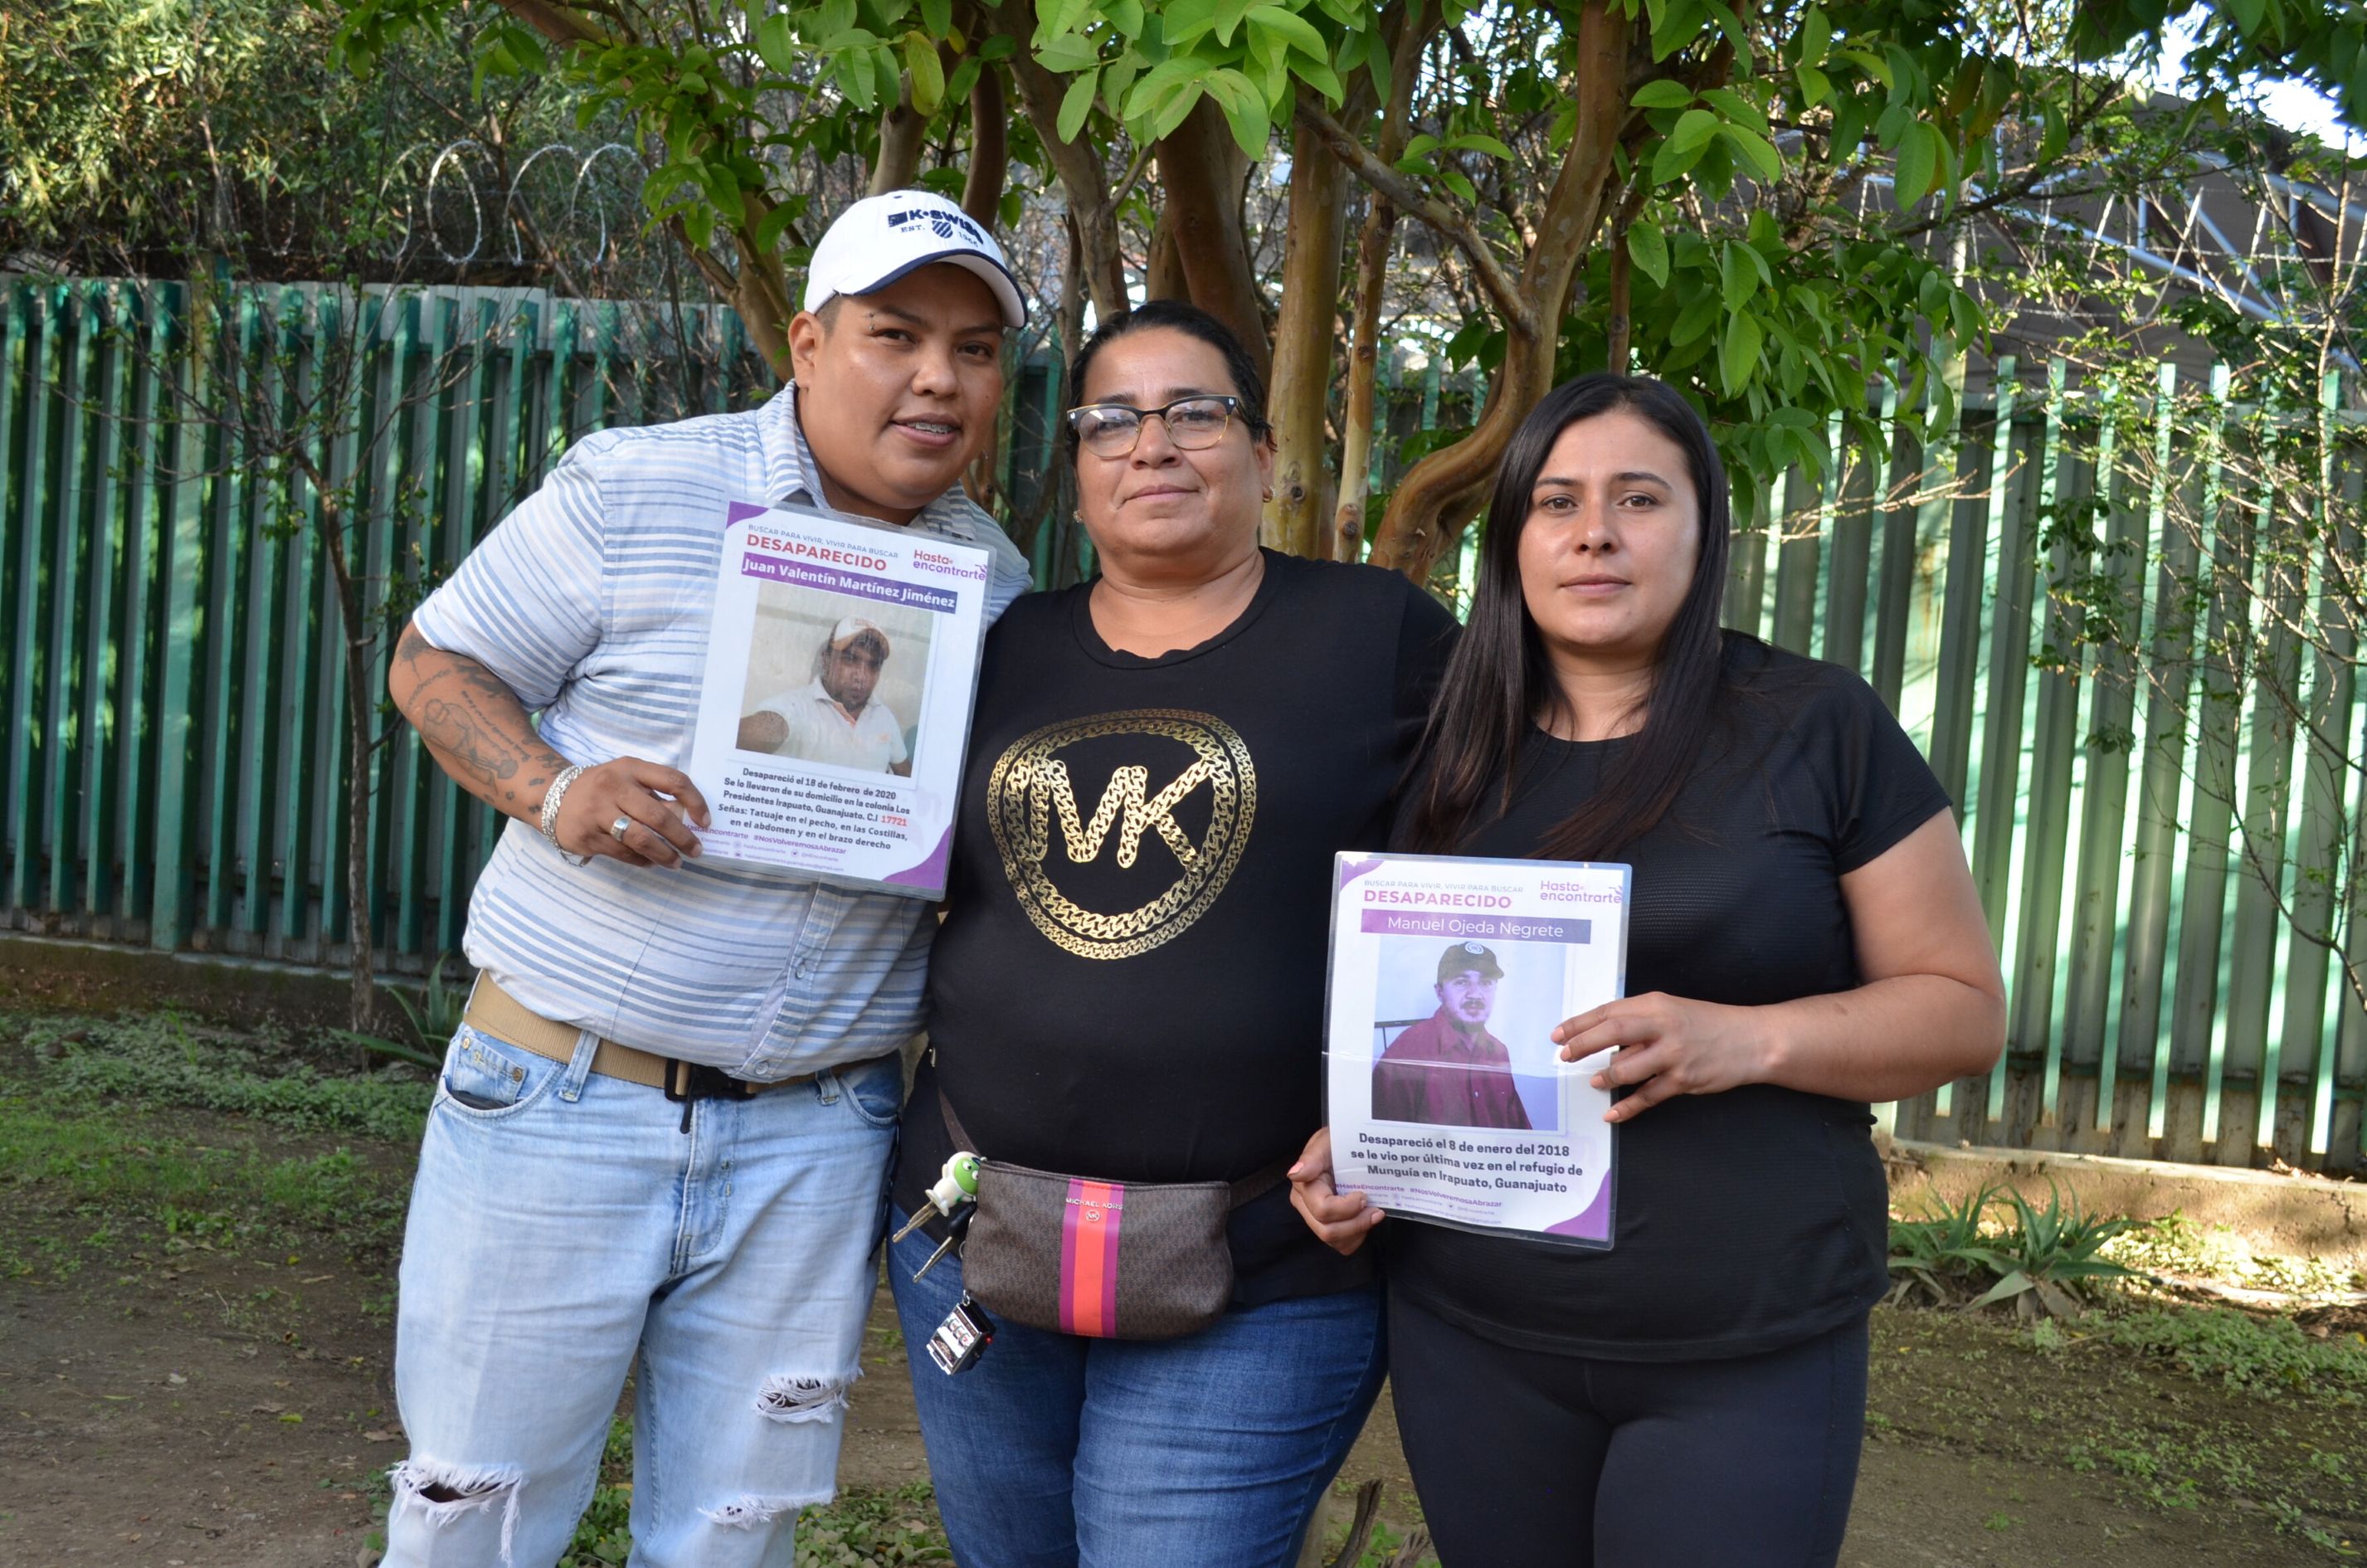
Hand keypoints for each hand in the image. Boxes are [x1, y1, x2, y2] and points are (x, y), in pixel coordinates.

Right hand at [553, 759, 712, 867]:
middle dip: (683, 837)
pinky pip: (623, 853)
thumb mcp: (627, 778)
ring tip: (676, 862)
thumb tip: (689, 820)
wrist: (551, 795)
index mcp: (631, 768)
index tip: (706, 821)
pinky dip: (642, 860)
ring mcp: (597, 812)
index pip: (673, 780)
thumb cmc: (602, 787)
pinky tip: (651, 862)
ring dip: (664, 854)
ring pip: (640, 839)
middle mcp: (614, 787)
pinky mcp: (587, 836)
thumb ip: (655, 794)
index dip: (695, 801)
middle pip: (658, 816)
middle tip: (696, 851)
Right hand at [1288, 1126, 1382, 1255]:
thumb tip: (1296, 1174)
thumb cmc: (1338, 1143)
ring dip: (1359, 1230)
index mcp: (1303, 1187)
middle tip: (1376, 1210)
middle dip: (1356, 1223)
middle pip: (1328, 1231)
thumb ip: (1312, 1157)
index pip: (1323, 1210)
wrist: (1348, 1148)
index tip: (1363, 1195)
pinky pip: (1343, 1245)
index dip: (1347, 1208)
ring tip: (1373, 1213)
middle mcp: (1305, 1206)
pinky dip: (1357, 1237)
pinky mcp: (1328, 1227)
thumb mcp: (1327, 1141)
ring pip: (1336, 1242)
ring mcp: (1316, 1219)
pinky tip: (1364, 1221)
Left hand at [1553, 992, 1770, 1122]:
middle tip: (1565, 1055)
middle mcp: (1663, 1027)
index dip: (1580, 1024)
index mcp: (1656, 1005)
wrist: (1751, 1040)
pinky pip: (1647, 1096)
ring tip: (1594, 1082)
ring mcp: (1673, 1055)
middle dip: (1583, 1045)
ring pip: (1627, 1068)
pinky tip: (1612, 1113)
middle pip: (1612, 1033)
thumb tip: (1603, 1040)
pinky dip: (1627, 1107)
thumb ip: (1639, 1022)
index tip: (1559, 1034)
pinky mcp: (1683, 1080)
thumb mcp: (1671, 1010)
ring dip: (1605, 1077)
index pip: (1609, 1011)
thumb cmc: (1708, 1023)